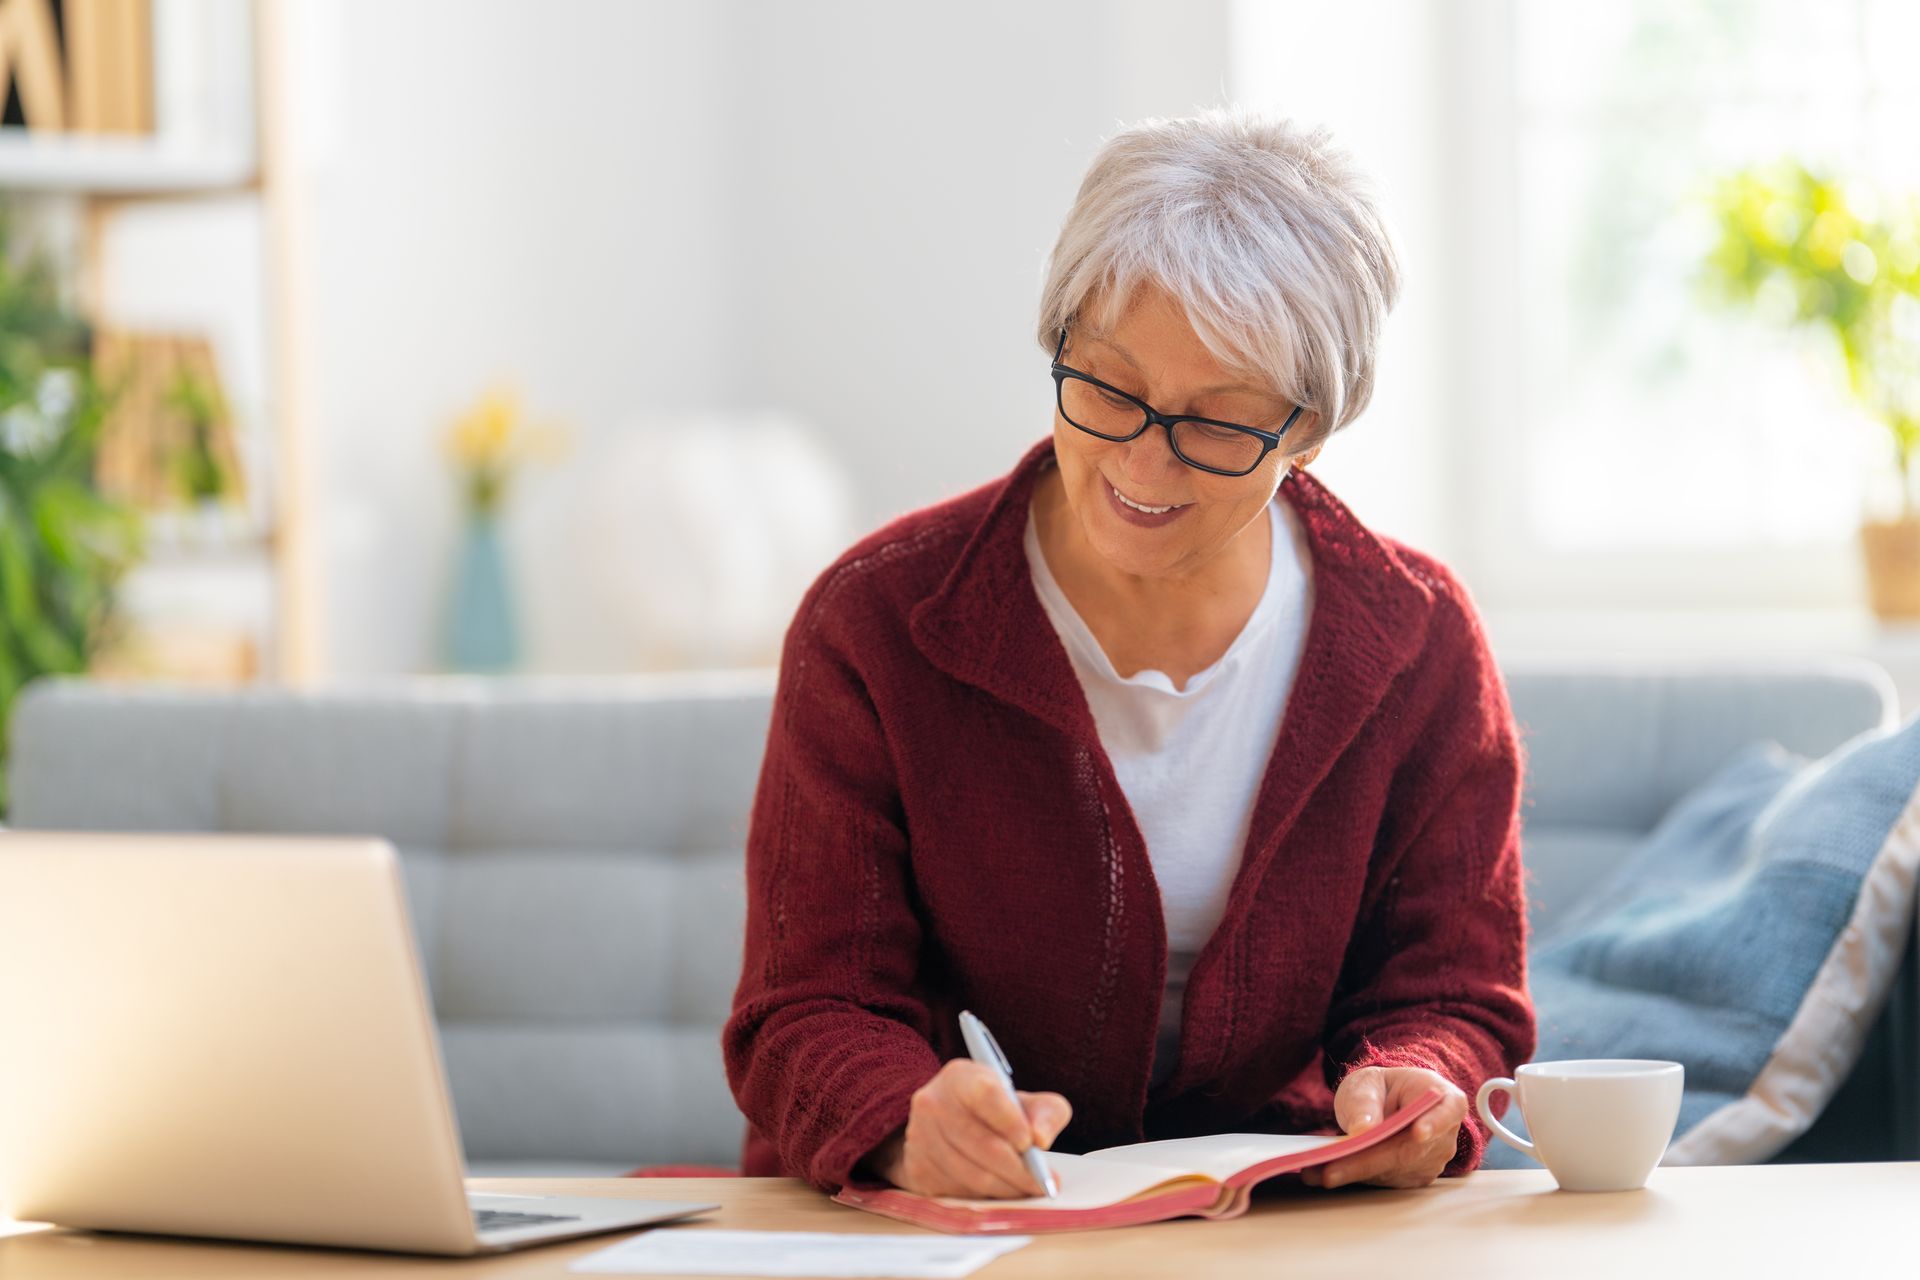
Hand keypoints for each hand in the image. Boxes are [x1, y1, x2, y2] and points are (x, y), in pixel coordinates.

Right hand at [866, 1059, 1070, 1198]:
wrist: (950, 1124)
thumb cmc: (996, 1112)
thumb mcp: (1025, 1102)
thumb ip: (1046, 1112)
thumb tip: (1041, 1139)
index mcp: (960, 1077)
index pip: (986, 1095)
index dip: (1011, 1122)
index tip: (1033, 1144)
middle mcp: (933, 1103)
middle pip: (981, 1144)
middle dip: (1019, 1170)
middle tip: (1043, 1183)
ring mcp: (919, 1138)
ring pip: (971, 1174)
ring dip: (1006, 1188)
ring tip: (1027, 1189)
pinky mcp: (916, 1169)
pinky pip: (958, 1192)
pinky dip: (986, 1197)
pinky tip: (1000, 1190)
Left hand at [1299, 1066, 1466, 1190]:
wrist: (1390, 1102)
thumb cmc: (1383, 1087)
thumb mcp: (1369, 1082)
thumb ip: (1366, 1102)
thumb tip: (1363, 1130)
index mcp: (1445, 1100)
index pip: (1445, 1112)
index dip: (1433, 1124)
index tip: (1418, 1133)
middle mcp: (1444, 1135)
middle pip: (1407, 1151)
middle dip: (1366, 1162)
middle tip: (1329, 1171)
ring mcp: (1432, 1160)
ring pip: (1392, 1170)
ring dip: (1353, 1173)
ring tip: (1314, 1172)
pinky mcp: (1414, 1177)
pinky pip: (1384, 1180)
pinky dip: (1354, 1177)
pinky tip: (1324, 1174)